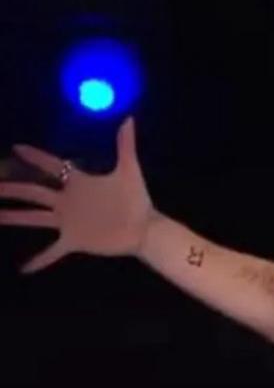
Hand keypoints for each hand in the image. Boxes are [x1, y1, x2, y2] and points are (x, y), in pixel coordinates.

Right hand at [0, 117, 154, 272]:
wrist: (145, 229)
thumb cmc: (137, 200)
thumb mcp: (129, 171)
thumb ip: (125, 145)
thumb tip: (128, 118)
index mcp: (79, 183)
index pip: (52, 165)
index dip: (35, 156)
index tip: (16, 147)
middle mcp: (68, 201)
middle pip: (33, 191)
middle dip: (11, 187)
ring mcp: (68, 222)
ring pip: (34, 218)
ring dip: (13, 217)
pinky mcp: (74, 240)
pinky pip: (53, 251)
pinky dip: (39, 260)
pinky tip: (24, 269)